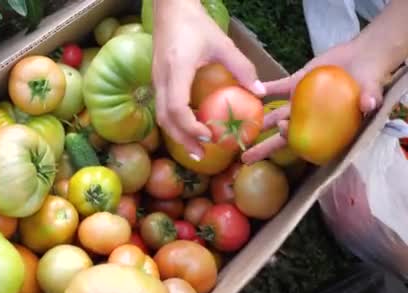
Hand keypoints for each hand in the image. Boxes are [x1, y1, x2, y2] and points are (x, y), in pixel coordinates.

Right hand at [152, 0, 264, 160]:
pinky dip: (174, 123)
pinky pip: (162, 108)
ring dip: (176, 134)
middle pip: (165, 119)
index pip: (176, 107)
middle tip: (201, 154)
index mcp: (176, 69)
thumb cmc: (195, 24)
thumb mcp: (222, 43)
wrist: (170, 9)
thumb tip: (259, 92)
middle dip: (182, 139)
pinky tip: (189, 129)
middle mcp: (161, 78)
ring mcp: (156, 80)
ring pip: (161, 116)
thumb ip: (242, 67)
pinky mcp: (157, 80)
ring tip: (195, 148)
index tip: (209, 135)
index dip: (190, 127)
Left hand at [241, 38, 390, 163]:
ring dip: (258, 121)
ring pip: (274, 115)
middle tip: (244, 158)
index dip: (291, 137)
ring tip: (238, 128)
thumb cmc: (370, 79)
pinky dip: (264, 89)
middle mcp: (309, 119)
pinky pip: (277, 88)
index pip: (305, 139)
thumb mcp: (373, 88)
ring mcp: (299, 103)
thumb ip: (370, 97)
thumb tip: (370, 103)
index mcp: (325, 127)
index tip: (284, 127)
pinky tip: (249, 91)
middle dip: (264, 147)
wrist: (363, 57)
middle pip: (283, 136)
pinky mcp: (295, 84)